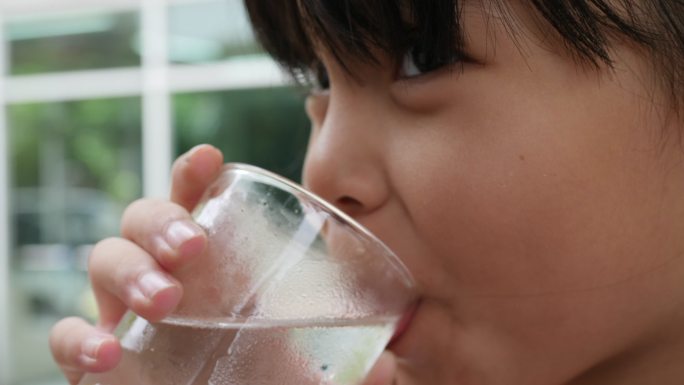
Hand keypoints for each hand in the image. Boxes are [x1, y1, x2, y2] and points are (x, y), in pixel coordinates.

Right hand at [49, 143, 397, 384]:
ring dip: (128, 270)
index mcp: (212, 264)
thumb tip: (395, 357)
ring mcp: (125, 313)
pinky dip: (78, 338)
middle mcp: (164, 276)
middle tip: (192, 250)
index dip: (193, 175)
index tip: (209, 158)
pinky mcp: (101, 357)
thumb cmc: (259, 378)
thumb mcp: (304, 362)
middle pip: (142, 220)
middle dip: (160, 221)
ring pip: (104, 262)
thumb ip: (347, 357)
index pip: (195, 202)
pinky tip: (108, 350)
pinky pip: (69, 335)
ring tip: (165, 299)